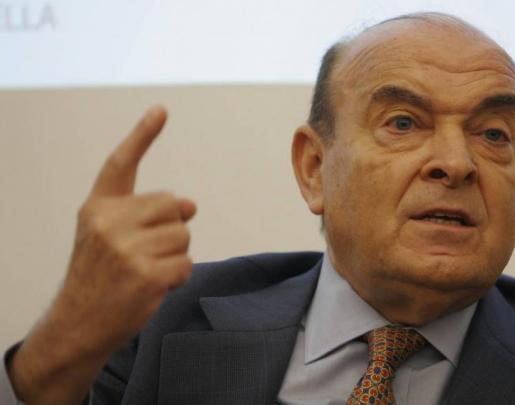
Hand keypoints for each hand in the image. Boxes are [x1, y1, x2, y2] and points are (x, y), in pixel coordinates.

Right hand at [8, 106, 195, 403]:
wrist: (79, 323)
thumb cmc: (100, 276)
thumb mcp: (110, 237)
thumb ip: (147, 214)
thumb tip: (191, 204)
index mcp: (98, 208)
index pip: (122, 164)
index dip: (143, 135)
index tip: (161, 110)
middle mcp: (109, 222)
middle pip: (174, 205)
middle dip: (171, 228)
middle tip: (147, 252)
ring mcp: (127, 249)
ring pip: (184, 236)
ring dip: (175, 255)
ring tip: (146, 271)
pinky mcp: (146, 275)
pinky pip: (186, 264)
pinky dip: (178, 276)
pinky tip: (155, 286)